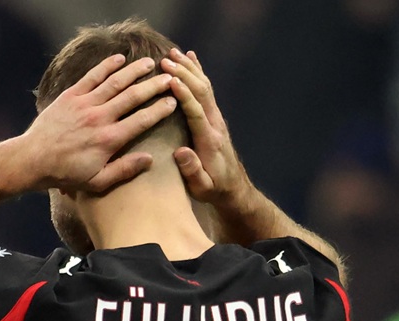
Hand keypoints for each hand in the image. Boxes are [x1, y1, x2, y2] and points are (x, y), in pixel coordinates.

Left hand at [21, 55, 175, 192]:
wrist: (33, 160)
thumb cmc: (66, 173)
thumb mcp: (97, 181)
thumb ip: (125, 170)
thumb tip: (150, 159)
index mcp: (109, 140)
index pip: (142, 120)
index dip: (160, 110)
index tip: (173, 102)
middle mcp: (100, 118)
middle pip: (133, 97)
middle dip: (154, 86)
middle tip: (169, 79)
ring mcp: (85, 104)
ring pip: (115, 82)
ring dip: (135, 71)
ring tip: (151, 63)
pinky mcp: (70, 96)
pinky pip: (92, 76)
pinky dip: (107, 66)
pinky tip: (120, 58)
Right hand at [161, 49, 251, 204]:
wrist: (233, 187)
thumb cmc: (214, 189)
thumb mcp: (202, 187)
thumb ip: (193, 171)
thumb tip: (181, 153)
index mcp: (209, 140)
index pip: (196, 112)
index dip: (185, 95)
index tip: (171, 80)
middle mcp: (214, 124)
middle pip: (201, 93)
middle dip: (185, 74)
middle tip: (165, 61)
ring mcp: (216, 118)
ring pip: (204, 87)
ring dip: (190, 69)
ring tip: (172, 53)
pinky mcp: (214, 116)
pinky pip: (206, 90)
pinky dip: (198, 72)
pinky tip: (190, 58)